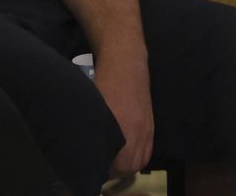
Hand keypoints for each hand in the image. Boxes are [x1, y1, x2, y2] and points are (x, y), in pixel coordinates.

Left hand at [92, 54, 153, 176]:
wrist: (126, 64)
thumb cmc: (102, 82)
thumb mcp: (92, 105)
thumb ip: (92, 127)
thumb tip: (85, 143)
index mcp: (121, 128)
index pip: (119, 163)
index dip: (106, 168)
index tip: (95, 165)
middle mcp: (137, 132)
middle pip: (130, 165)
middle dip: (116, 170)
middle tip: (102, 165)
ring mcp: (147, 129)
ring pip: (140, 160)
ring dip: (128, 166)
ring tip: (113, 162)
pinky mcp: (151, 125)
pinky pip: (148, 150)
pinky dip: (138, 157)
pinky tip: (126, 154)